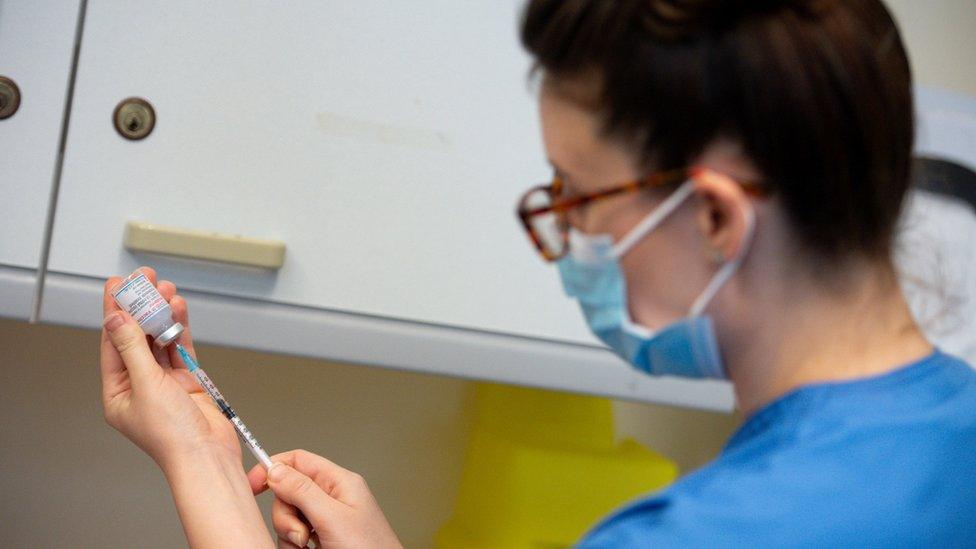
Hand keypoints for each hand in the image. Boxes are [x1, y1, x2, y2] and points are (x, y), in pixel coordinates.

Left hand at [100, 266, 239, 470]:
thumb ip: (132, 348)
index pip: (112, 342)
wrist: (207, 454)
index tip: (118, 285)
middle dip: (140, 306)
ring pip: (159, 338)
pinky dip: (179, 328)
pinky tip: (178, 309)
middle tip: (144, 279)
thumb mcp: (146, 386)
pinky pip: (180, 347)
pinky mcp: (188, 380)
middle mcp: (139, 385)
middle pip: (136, 336)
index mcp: (118, 392)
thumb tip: (116, 320)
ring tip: (165, 289)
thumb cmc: (173, 436)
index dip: (115, 311)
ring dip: (162, 313)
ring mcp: (165, 382)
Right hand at [247, 450, 401, 548]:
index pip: (299, 461)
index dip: (273, 468)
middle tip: (301, 534)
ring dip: (291, 535)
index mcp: (340, 482)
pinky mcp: (320, 540)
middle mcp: (332, 498)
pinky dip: (295, 547)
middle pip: (289, 493)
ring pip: (289, 518)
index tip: (252, 484)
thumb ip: (303, 491)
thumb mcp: (333, 517)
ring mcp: (326, 521)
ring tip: (309, 547)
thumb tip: (275, 469)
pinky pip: (293, 538)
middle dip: (286, 515)